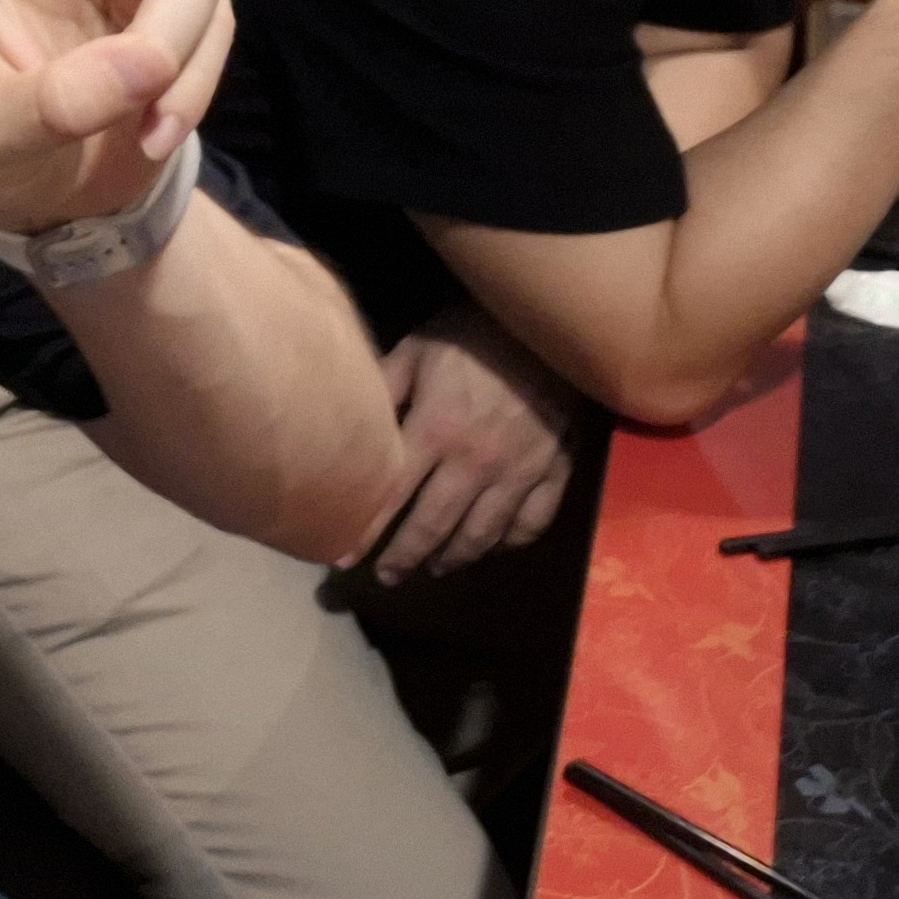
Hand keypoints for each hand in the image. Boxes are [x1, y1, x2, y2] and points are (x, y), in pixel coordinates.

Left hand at [356, 306, 580, 579]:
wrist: (550, 321)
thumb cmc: (472, 332)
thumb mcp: (416, 350)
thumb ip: (384, 390)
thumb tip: (349, 423)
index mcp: (435, 430)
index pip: (392, 495)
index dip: (366, 531)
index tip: (342, 560)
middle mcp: (475, 462)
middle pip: (435, 526)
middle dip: (405, 557)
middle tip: (387, 577)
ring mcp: (520, 471)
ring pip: (483, 534)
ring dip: (454, 558)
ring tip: (434, 568)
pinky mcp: (556, 471)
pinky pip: (532, 522)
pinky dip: (510, 543)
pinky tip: (491, 547)